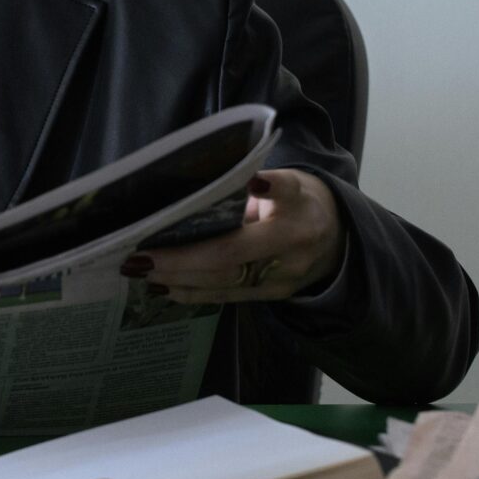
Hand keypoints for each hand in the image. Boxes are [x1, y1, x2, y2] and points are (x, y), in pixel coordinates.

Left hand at [118, 170, 345, 302]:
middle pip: (234, 253)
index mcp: (299, 202)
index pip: (284, 191)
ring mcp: (284, 274)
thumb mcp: (287, 182)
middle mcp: (294, 241)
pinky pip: (229, 296)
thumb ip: (249, 187)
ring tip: (140, 270)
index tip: (251, 181)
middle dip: (182, 257)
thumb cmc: (297, 201)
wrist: (338, 238)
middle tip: (140, 256)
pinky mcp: (274, 293)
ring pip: (226, 280)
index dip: (267, 188)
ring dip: (178, 277)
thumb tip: (193, 194)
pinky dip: (192, 292)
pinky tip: (163, 287)